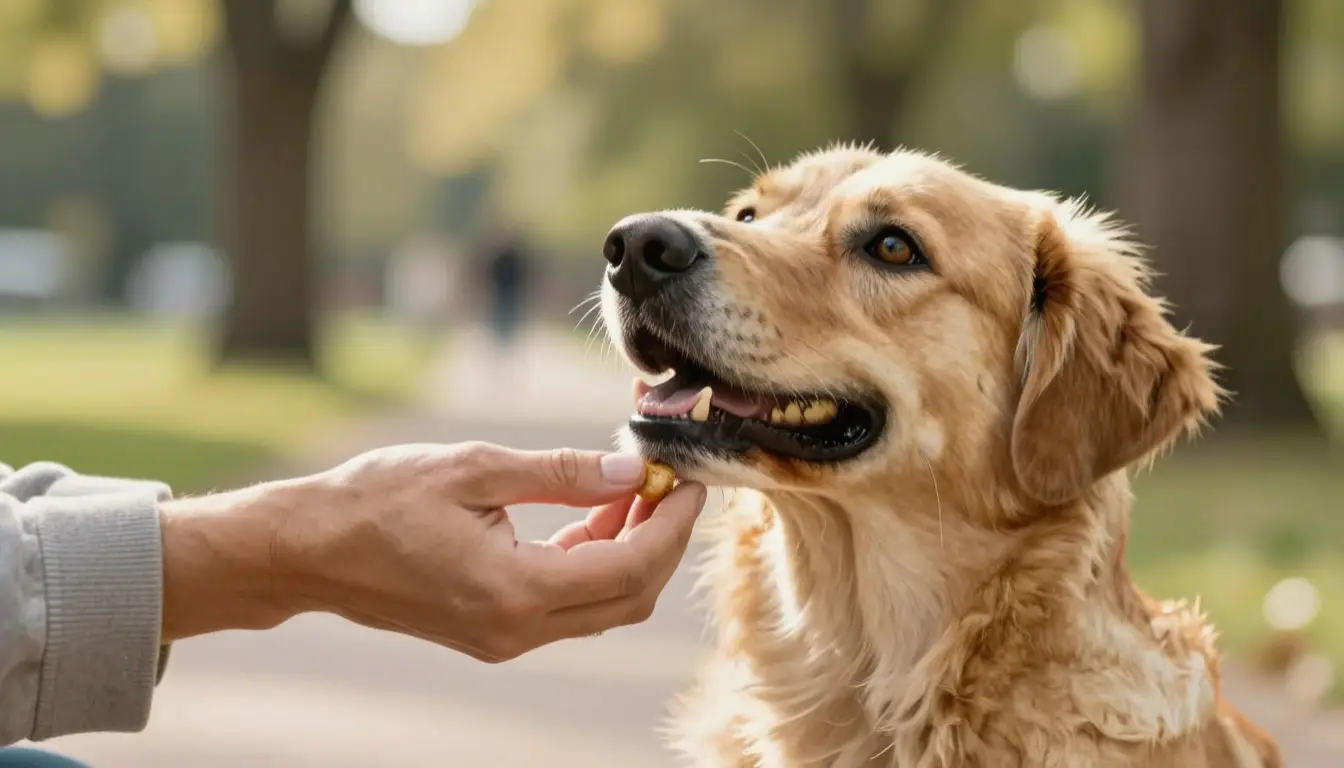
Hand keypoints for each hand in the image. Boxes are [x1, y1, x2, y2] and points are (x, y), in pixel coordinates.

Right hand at [159, 442, 706, 662]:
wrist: (307, 549)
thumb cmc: (378, 499)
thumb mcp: (476, 469)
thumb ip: (562, 473)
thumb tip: (631, 470)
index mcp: (514, 591)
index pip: (630, 568)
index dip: (671, 526)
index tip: (690, 482)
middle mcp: (516, 629)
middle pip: (628, 599)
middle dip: (661, 542)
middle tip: (671, 486)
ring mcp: (504, 638)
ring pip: (601, 606)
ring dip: (629, 553)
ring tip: (633, 491)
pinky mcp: (492, 631)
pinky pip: (566, 605)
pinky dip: (593, 564)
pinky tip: (593, 516)